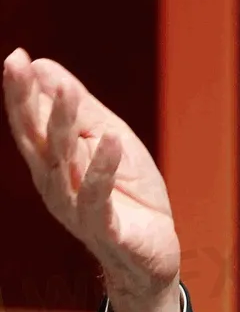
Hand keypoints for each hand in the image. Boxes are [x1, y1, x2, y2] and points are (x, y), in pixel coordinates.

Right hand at [3, 47, 180, 310]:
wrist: (151, 254)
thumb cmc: (128, 194)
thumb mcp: (109, 141)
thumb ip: (80, 109)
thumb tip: (44, 66)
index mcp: (53, 162)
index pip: (30, 123)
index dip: (20, 91)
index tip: (16, 56)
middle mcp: (55, 184)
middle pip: (38, 138)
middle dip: (27, 101)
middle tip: (18, 64)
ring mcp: (75, 208)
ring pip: (65, 163)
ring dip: (64, 125)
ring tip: (68, 91)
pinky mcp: (104, 228)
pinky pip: (98, 197)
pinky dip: (102, 168)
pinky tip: (108, 140)